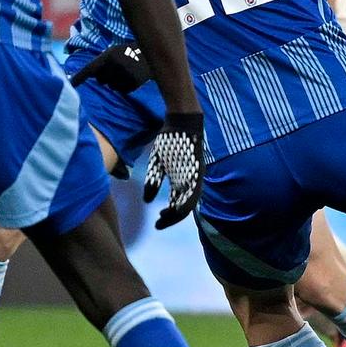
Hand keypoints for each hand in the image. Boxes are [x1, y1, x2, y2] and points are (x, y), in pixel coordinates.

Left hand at [72, 42, 150, 93]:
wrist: (152, 54)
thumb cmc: (128, 52)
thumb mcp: (113, 52)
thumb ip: (100, 63)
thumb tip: (86, 77)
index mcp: (107, 56)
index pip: (89, 69)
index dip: (78, 78)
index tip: (69, 85)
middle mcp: (115, 66)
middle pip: (101, 80)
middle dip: (106, 76)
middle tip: (117, 67)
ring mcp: (125, 75)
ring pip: (111, 86)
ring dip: (116, 82)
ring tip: (126, 71)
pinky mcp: (134, 83)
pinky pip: (122, 90)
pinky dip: (125, 86)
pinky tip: (132, 76)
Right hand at [143, 112, 205, 228]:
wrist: (181, 122)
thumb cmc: (170, 141)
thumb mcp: (158, 163)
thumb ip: (153, 181)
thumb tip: (146, 201)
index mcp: (182, 182)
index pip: (176, 204)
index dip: (168, 216)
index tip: (157, 223)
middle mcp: (190, 183)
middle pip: (183, 207)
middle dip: (171, 218)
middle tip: (159, 224)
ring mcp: (195, 177)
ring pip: (190, 202)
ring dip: (178, 213)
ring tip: (166, 218)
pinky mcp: (199, 170)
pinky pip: (195, 191)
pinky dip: (187, 202)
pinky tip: (178, 209)